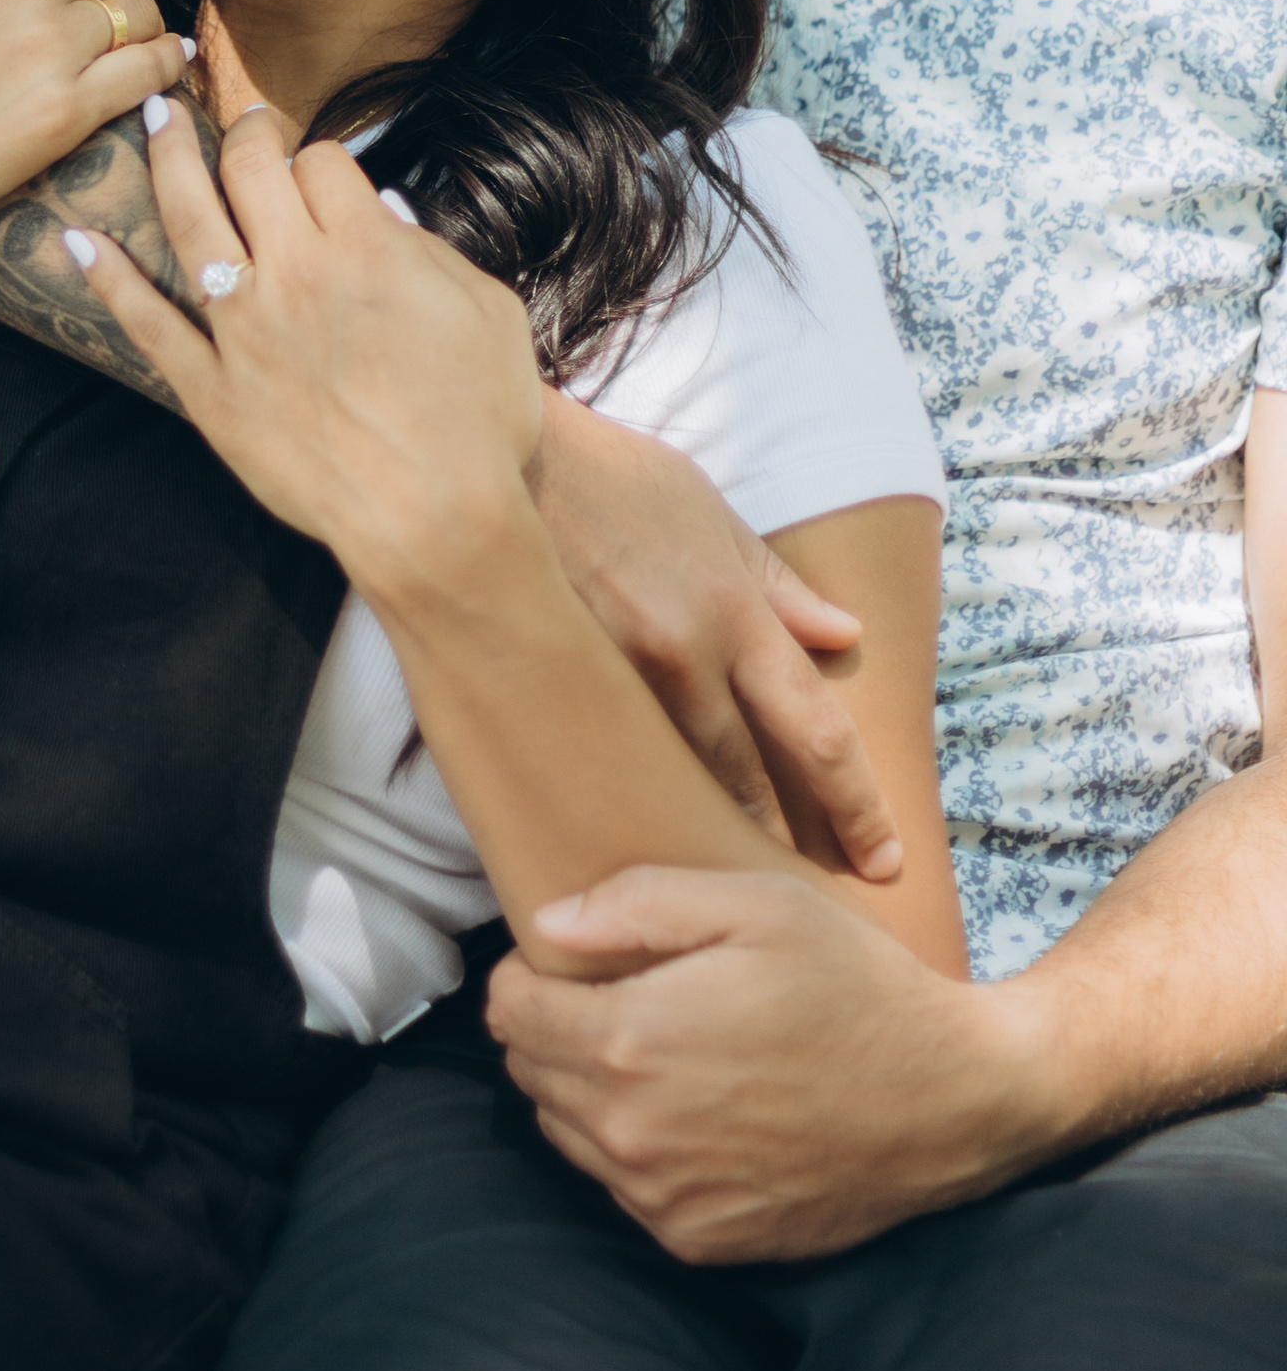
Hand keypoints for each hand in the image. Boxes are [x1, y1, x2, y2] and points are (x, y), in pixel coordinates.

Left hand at [66, 97, 542, 600]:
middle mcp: (296, 273)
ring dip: (167, 159)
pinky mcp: (212, 391)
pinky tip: (77, 240)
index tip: (323, 175)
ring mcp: (245, 331)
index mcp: (368, 248)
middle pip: (250, 169)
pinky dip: (109, 280)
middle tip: (242, 122)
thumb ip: (433, 253)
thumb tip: (385, 213)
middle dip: (245, 131)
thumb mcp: (488, 314)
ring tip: (153, 118)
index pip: (324, 163)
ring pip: (188, 219)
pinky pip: (148, 325)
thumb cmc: (477, 424)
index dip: (323, 161)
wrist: (434, 521)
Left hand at [486, 866, 1051, 1261]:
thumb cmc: (856, 984)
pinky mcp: (701, 1242)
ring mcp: (664, 1200)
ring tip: (664, 1048)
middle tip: (624, 995)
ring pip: (569, 1133)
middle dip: (556, 1028)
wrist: (955, 1102)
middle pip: (530, 1073)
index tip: (579, 958)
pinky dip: (639, 1147)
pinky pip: (623, 1188)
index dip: (533, 974)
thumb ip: (635, 902)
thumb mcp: (756, 902)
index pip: (508, 1012)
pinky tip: (697, 1107)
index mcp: (630, 1043)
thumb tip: (546, 925)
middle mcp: (632, 1136)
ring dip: (592, 1090)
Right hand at [531, 396, 898, 881]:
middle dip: (786, 843)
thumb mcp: (705, 512)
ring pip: (680, 786)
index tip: (884, 861)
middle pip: (752, 782)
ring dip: (712, 835)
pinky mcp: (559, 699)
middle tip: (813, 898)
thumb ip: (775, 583)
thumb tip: (843, 635)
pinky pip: (615, 769)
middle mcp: (685, 658)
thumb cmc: (604, 478)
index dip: (858, 806)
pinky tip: (648, 841)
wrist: (487, 473)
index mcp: (733, 611)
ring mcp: (616, 684)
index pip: (817, 732)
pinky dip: (641, 806)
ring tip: (736, 886)